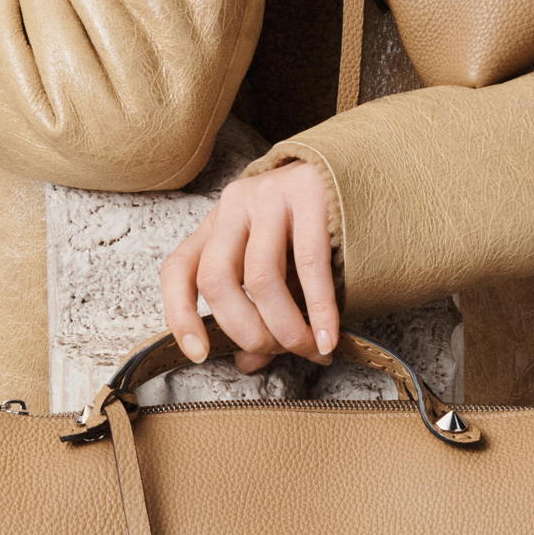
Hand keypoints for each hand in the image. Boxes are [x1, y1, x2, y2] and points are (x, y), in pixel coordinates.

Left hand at [160, 164, 339, 372]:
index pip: (178, 270)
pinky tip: (328, 335)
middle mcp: (233, 206)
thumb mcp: (276, 267)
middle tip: (280, 352)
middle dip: (247, 331)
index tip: (199, 353)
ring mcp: (268, 196)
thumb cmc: (310, 228)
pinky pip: (309, 263)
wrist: (355, 170)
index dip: (180, 314)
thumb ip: (259, 313)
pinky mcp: (308, 192)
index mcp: (216, 226)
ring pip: (260, 277)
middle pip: (216, 279)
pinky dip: (319, 309)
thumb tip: (247, 363)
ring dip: (286, 327)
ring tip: (312, 349)